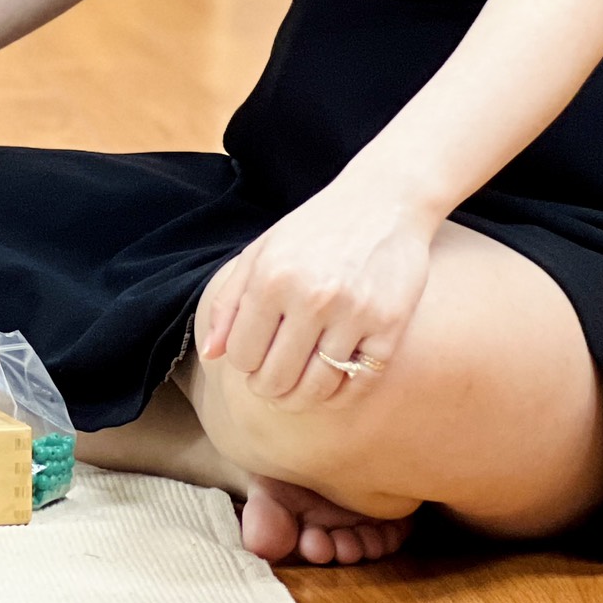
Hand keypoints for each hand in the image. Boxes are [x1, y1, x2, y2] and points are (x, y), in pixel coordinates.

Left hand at [197, 174, 438, 409]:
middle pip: (277, 377)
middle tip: (269, 386)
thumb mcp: (260, 253)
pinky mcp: (390, 327)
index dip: (243, 365)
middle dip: (267, 389)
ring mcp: (354, 314)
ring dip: (300, 400)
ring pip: (317, 387)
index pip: (243, 354)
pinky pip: (359, 383)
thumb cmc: (313, 229)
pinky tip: (329, 388)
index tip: (250, 360)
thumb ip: (229, 302)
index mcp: (271, 278)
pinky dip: (340, 396)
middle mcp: (311, 297)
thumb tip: (211, 354)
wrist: (383, 202)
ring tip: (293, 394)